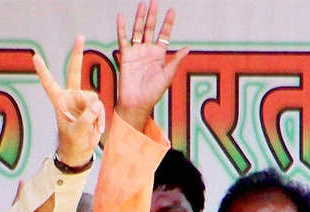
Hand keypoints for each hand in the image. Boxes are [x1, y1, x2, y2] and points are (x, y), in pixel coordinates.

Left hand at [33, 36, 104, 167]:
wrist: (80, 152)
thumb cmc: (72, 143)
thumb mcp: (76, 133)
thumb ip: (85, 118)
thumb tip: (95, 105)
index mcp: (59, 102)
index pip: (49, 83)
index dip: (43, 70)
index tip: (35, 57)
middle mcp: (71, 97)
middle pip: (74, 72)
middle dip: (77, 54)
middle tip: (80, 37)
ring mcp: (83, 100)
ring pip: (93, 97)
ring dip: (95, 113)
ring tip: (91, 126)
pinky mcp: (93, 107)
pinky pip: (100, 106)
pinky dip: (100, 118)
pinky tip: (97, 128)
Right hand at [115, 1, 188, 130]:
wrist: (137, 102)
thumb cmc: (153, 93)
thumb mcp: (167, 76)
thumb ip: (175, 61)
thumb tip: (187, 48)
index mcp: (159, 55)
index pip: (164, 35)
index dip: (168, 23)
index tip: (172, 11)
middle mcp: (147, 52)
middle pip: (151, 29)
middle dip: (153, 15)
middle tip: (155, 2)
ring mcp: (136, 53)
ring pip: (138, 31)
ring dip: (140, 18)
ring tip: (142, 5)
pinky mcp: (126, 56)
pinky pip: (123, 39)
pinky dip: (122, 28)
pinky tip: (121, 17)